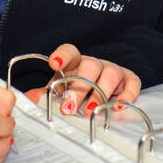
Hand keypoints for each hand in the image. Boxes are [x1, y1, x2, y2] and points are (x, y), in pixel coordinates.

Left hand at [23, 43, 141, 115]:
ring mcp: (112, 70)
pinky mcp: (129, 79)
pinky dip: (127, 94)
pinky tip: (118, 107)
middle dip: (79, 88)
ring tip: (89, 111)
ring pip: (110, 73)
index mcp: (75, 63)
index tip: (54, 64)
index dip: (63, 55)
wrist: (100, 94)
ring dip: (100, 92)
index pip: (70, 51)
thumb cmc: (77, 92)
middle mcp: (94, 63)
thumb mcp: (60, 92)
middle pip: (89, 66)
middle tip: (69, 107)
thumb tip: (29, 98)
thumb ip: (46, 94)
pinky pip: (132, 82)